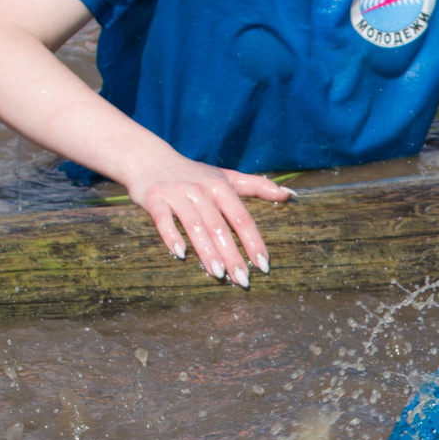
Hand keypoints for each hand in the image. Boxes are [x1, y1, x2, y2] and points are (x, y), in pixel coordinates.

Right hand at [124, 153, 292, 284]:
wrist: (149, 159)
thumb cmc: (193, 174)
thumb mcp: (226, 176)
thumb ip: (257, 186)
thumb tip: (289, 195)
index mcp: (220, 186)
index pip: (242, 218)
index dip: (253, 242)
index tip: (263, 265)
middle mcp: (200, 190)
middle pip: (220, 227)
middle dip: (232, 255)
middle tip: (242, 280)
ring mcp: (177, 194)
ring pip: (195, 226)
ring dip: (207, 251)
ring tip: (218, 274)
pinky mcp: (154, 199)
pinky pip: (163, 220)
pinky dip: (171, 235)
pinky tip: (180, 253)